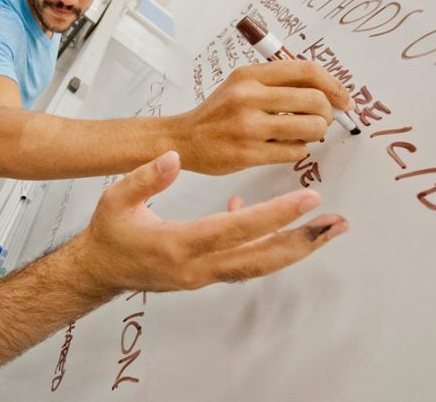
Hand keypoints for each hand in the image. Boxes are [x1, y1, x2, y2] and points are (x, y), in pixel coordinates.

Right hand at [79, 151, 347, 293]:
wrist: (99, 270)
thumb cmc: (109, 234)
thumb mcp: (116, 198)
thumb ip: (144, 177)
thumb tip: (171, 159)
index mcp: (177, 244)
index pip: (234, 229)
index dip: (273, 214)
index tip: (306, 198)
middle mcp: (197, 268)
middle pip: (260, 259)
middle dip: (301, 242)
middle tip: (336, 225)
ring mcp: (203, 276)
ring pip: (259, 266)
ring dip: (295, 249)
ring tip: (326, 231)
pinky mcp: (206, 275)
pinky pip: (244, 263)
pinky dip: (267, 248)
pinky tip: (278, 226)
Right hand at [176, 60, 352, 174]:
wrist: (183, 139)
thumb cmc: (218, 114)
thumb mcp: (241, 85)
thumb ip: (277, 84)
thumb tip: (327, 93)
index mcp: (249, 75)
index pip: (306, 71)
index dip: (334, 84)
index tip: (343, 98)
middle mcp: (248, 97)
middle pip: (315, 100)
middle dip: (327, 114)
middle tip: (322, 120)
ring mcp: (248, 126)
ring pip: (310, 128)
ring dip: (316, 133)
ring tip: (304, 134)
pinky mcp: (248, 154)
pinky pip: (295, 152)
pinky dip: (298, 150)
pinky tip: (285, 147)